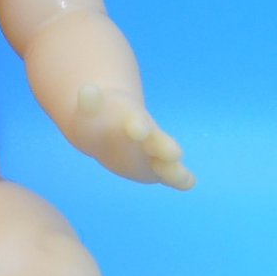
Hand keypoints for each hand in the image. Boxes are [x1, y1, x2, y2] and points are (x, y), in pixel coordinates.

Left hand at [74, 85, 194, 189]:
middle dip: (164, 146)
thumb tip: (86, 92)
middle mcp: (148, 135)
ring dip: (175, 168)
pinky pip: (175, 176)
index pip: (136, 120)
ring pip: (170, 161)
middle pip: (159, 140)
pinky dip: (183, 180)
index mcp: (131, 117)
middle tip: (172, 153)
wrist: (106, 128)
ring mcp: (155, 153)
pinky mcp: (158, 171)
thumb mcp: (89, 110)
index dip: (136, 125)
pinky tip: (189, 183)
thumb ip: (88, 103)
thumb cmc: (98, 118)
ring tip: (183, 178)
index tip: (136, 130)